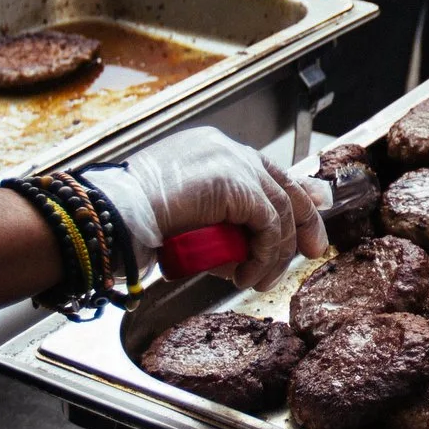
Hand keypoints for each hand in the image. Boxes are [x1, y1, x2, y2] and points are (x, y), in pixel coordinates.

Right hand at [90, 127, 326, 292]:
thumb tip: (247, 255)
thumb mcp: (186, 221)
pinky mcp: (236, 184)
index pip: (264, 170)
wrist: (114, 216)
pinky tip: (250, 274)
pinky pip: (267, 224)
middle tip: (313, 249)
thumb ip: (218, 227)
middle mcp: (226, 148)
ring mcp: (232, 162)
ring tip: (260, 280)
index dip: (291, 195)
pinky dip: (265, 254)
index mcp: (212, 149)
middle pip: (282, 182)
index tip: (308, 216)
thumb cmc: (134, 221)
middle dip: (304, 220)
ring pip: (278, 209)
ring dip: (275, 252)